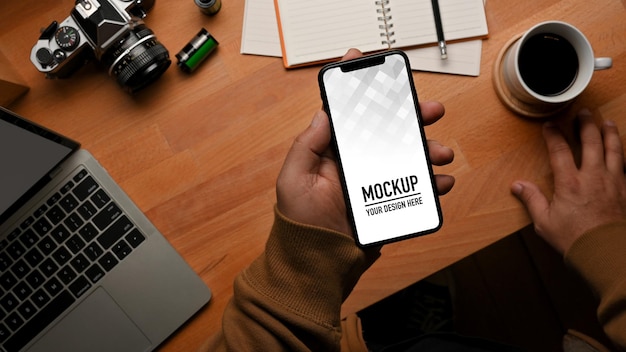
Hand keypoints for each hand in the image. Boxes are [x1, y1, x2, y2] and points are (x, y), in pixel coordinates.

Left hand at [276, 49, 454, 234]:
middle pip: (386, 129)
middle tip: (430, 110)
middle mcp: (356, 161)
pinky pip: (416, 188)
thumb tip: (323, 112)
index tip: (366, 60)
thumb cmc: (299, 223)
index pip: (346, 112)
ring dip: (429, 148)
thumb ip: (307, 145)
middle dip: (409, 115)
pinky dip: (434, 182)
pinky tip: (442, 182)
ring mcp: (375, 181)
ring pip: (408, 155)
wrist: (318, 263)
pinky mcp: (389, 202)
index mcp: (332, 151)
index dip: (356, 85)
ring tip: (440, 153)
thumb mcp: (294, 179)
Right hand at [511, 110, 625, 254]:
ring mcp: (612, 182)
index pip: (560, 150)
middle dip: (586, 124)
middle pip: (591, 141)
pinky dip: (623, 153)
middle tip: (583, 113)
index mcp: (570, 183)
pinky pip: (625, 165)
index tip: (549, 126)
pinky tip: (621, 149)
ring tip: (606, 122)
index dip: (554, 135)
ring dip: (609, 133)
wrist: (606, 252)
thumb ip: (532, 200)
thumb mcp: (545, 222)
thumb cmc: (575, 239)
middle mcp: (593, 177)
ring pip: (613, 149)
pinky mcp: (625, 190)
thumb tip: (518, 186)